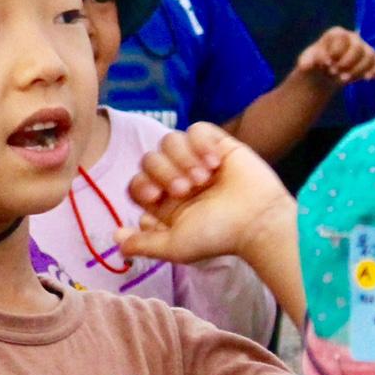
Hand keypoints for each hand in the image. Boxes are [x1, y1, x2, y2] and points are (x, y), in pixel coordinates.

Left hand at [121, 122, 296, 266]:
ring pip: (169, 140)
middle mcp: (179, 179)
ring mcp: (197, 160)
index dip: (141, 185)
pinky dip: (201, 143)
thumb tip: (116, 241)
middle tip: (187, 189)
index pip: (137, 182)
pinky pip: (195, 129)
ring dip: (184, 159)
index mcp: (166, 202)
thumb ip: (145, 244)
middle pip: (149, 159)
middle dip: (165, 173)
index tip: (156, 196)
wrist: (258, 221)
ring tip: (204, 178)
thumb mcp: (176, 245)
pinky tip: (216, 162)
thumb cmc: (219, 236)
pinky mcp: (218, 144)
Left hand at [294, 26, 374, 85]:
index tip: (326, 63)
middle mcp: (353, 38)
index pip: (341, 38)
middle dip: (346, 62)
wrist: (324, 74)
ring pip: (369, 56)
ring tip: (344, 79)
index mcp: (336, 33)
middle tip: (334, 72)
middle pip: (357, 47)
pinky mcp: (372, 62)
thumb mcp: (306, 61)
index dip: (334, 52)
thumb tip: (309, 65)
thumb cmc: (316, 63)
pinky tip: (366, 78)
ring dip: (357, 69)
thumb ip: (306, 61)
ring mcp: (364, 49)